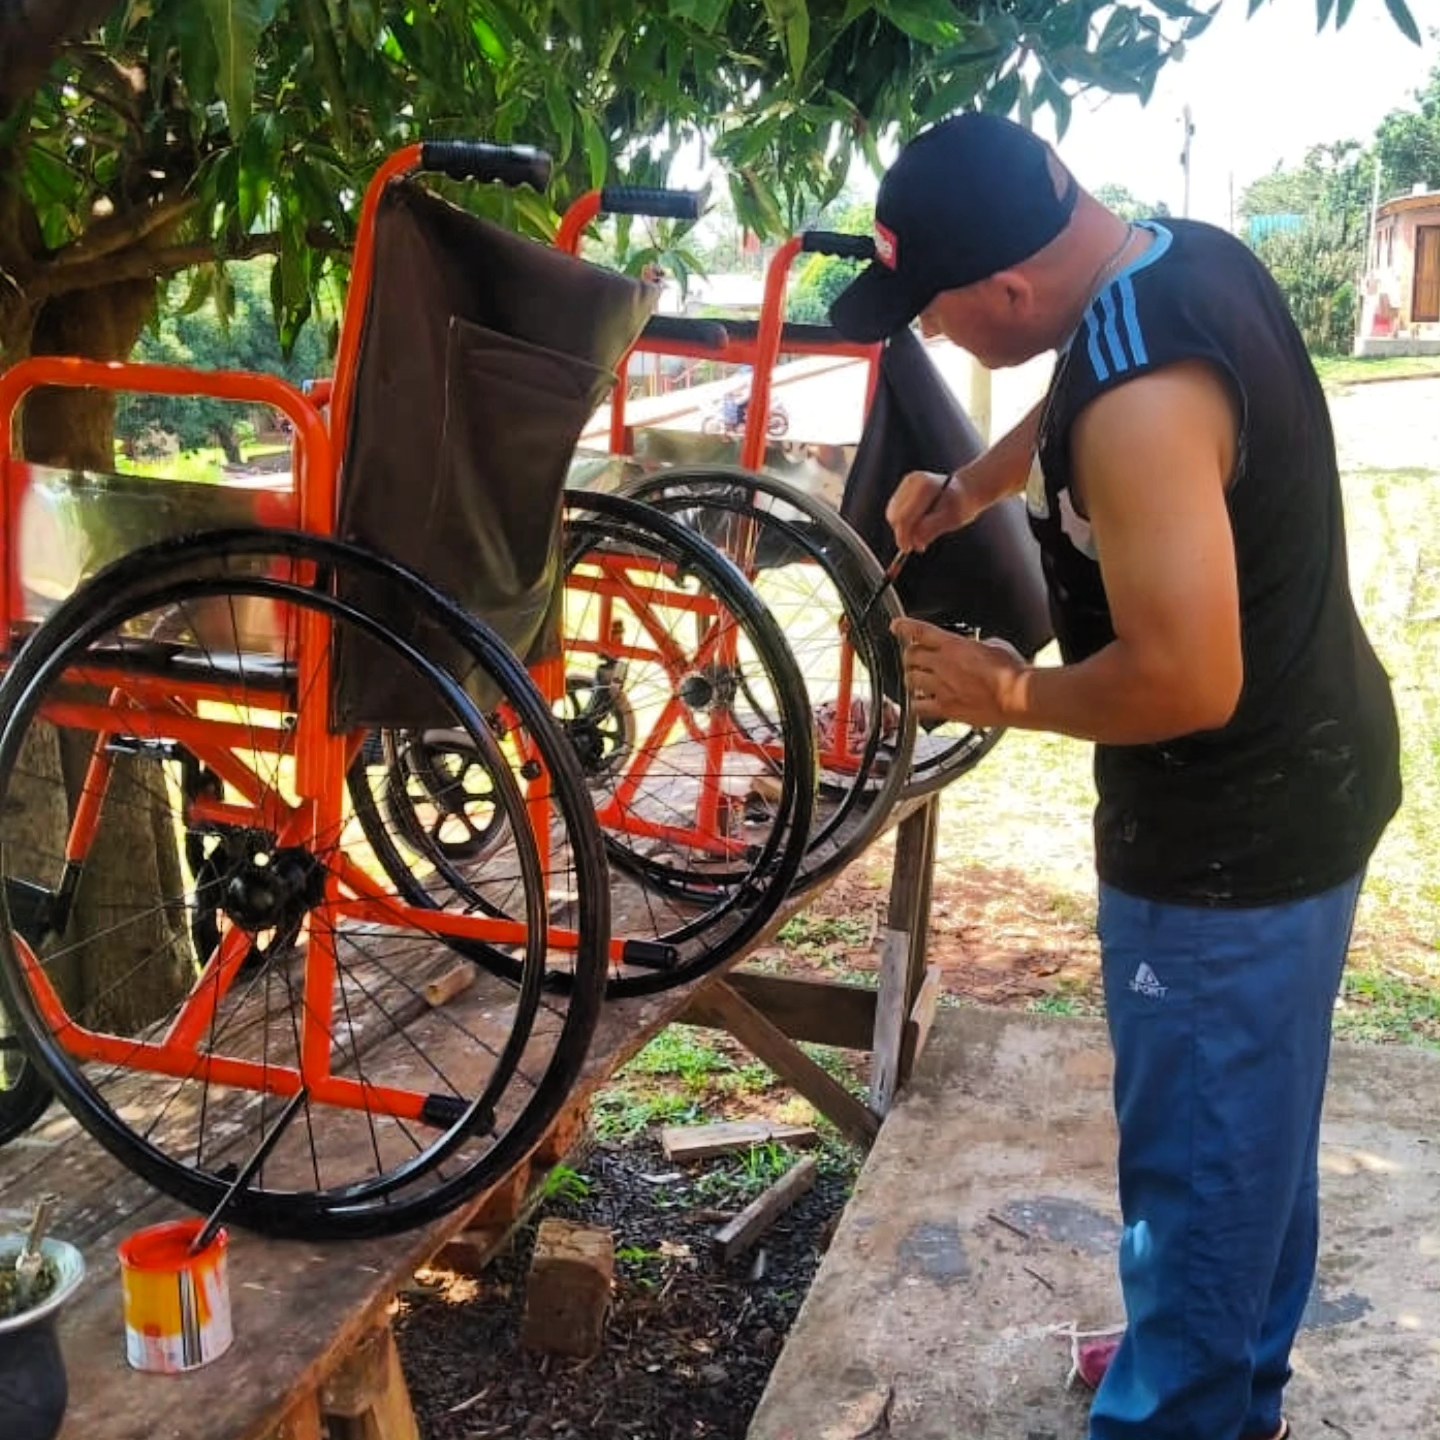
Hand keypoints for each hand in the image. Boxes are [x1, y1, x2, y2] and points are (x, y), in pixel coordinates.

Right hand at [885, 467, 983, 552]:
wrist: (966, 490)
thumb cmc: (961, 505)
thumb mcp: (952, 519)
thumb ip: (932, 529)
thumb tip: (915, 543)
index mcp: (924, 487)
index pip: (904, 517)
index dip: (904, 536)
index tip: (908, 550)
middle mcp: (912, 481)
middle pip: (895, 516)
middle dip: (903, 533)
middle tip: (918, 545)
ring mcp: (906, 483)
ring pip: (892, 515)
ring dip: (903, 529)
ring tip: (922, 534)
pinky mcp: (903, 488)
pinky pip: (895, 511)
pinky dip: (904, 523)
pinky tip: (919, 524)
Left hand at [891, 618, 1024, 727]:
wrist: (1017, 697)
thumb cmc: (1013, 672)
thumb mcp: (995, 645)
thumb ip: (977, 645)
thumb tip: (976, 646)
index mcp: (954, 646)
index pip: (920, 631)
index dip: (904, 627)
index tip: (896, 626)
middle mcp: (943, 665)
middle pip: (910, 656)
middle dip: (910, 656)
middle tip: (914, 658)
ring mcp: (941, 688)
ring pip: (910, 680)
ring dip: (912, 678)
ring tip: (918, 680)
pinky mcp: (946, 709)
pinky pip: (918, 707)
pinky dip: (917, 704)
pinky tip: (922, 702)